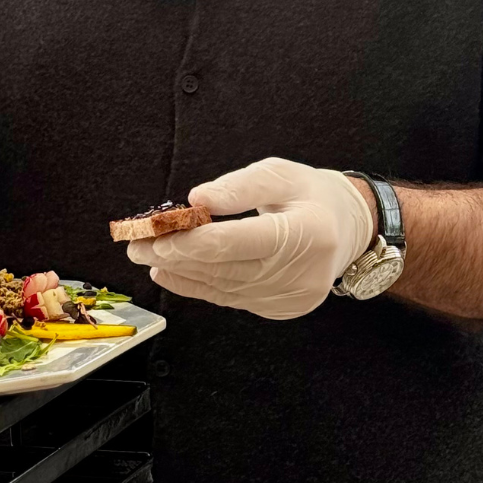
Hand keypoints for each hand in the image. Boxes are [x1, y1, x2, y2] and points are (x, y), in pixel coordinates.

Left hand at [127, 158, 373, 319]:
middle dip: (175, 257)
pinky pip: (231, 299)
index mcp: (307, 234)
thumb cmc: (311, 195)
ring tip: (146, 256)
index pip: (240, 242)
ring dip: (180, 273)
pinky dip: (198, 286)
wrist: (347, 230)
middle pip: (225, 269)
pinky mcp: (279, 309)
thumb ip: (238, 187)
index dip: (195, 242)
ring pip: (224, 288)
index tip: (158, 235)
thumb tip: (196, 199)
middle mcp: (300, 274)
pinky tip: (171, 273)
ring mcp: (290, 297)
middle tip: (135, 244)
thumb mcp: (279, 174)